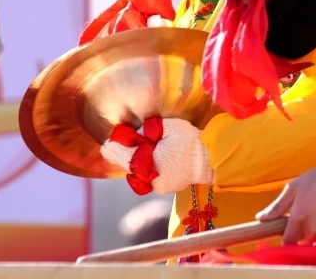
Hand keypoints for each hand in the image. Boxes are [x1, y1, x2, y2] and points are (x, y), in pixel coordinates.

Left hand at [98, 118, 213, 194]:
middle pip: (128, 167)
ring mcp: (157, 185)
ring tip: (123, 154)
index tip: (104, 144)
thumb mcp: (168, 127)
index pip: (124, 155)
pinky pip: (147, 179)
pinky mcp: (164, 188)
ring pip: (137, 175)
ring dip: (131, 164)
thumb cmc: (190, 140)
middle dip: (118, 157)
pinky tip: (142, 162)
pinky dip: (143, 170)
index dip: (113, 149)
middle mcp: (151, 177)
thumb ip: (149, 130)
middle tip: (107, 149)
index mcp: (150, 161)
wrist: (210, 160)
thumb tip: (137, 135)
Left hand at [256, 167, 315, 243]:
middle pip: (303, 241)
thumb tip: (261, 218)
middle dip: (303, 232)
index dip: (288, 237)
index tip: (289, 230)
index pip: (288, 241)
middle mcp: (313, 229)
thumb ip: (277, 206)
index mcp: (298, 219)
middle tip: (308, 214)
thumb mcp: (294, 188)